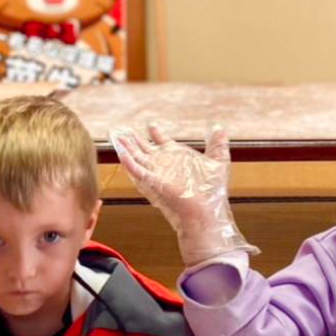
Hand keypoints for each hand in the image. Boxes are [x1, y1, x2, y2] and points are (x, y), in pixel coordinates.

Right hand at [111, 122, 254, 265]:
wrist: (205, 210)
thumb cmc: (212, 191)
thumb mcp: (217, 160)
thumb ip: (217, 144)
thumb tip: (219, 128)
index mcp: (178, 158)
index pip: (164, 143)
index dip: (157, 133)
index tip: (151, 125)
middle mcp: (165, 164)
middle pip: (145, 149)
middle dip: (134, 139)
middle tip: (124, 130)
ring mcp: (157, 173)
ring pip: (137, 156)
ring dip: (126, 146)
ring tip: (116, 135)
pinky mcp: (152, 181)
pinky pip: (136, 169)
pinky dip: (127, 160)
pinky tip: (120, 151)